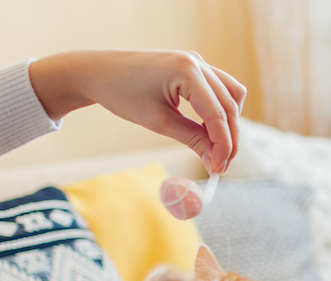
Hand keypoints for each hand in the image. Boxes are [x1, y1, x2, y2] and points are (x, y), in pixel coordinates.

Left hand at [29, 50, 245, 173]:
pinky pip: (222, 89)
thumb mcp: (158, 122)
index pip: (218, 115)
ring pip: (232, 95)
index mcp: (187, 71)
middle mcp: (197, 62)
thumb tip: (215, 162)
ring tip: (217, 148)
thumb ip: (192, 140)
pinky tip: (211, 129)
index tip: (218, 170)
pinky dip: (222, 110)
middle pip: (231, 106)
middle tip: (220, 165)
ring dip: (230, 123)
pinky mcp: (195, 66)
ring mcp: (198, 61)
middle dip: (229, 138)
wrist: (98, 72)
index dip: (223, 145)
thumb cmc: (121, 94)